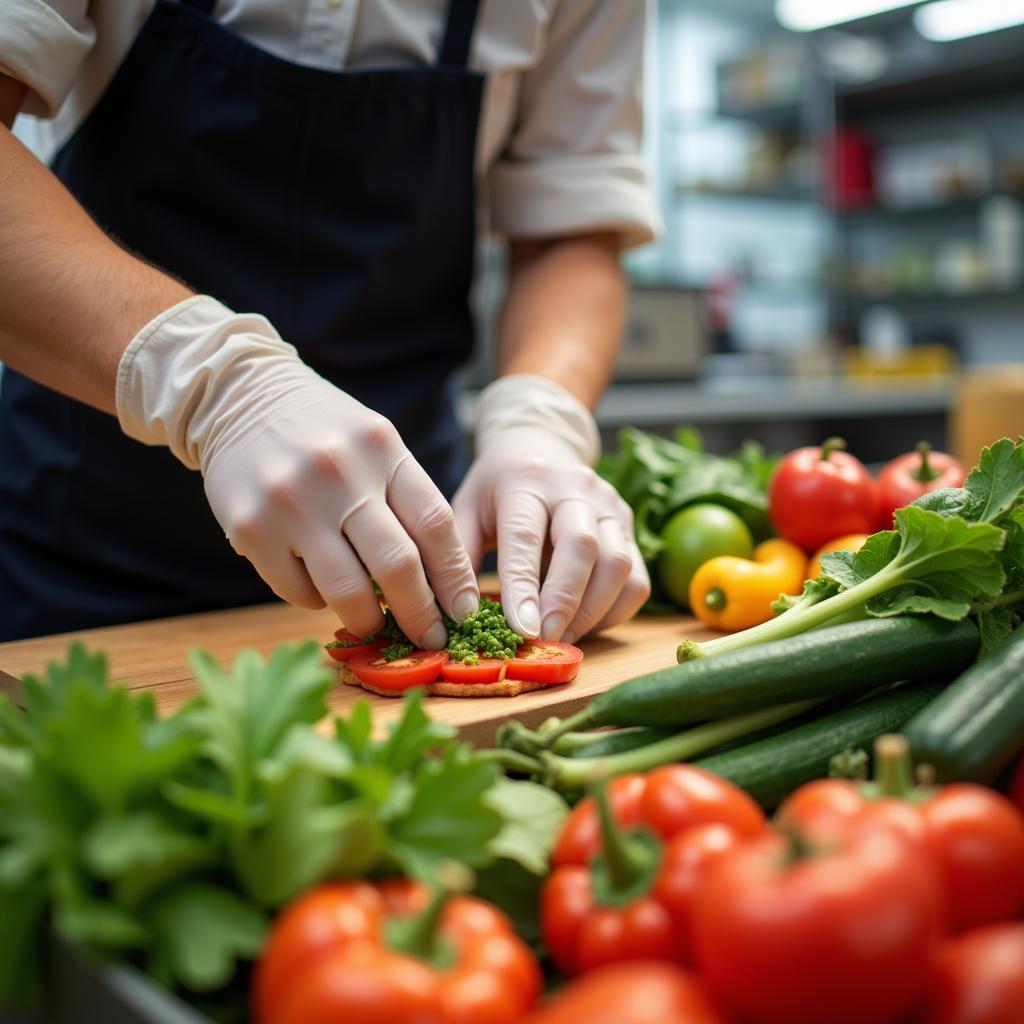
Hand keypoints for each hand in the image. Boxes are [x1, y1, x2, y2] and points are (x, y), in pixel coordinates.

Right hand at [116, 297, 478, 644]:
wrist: (240, 395)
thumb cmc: (325, 430)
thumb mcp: (375, 443)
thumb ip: (405, 498)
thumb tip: (439, 580)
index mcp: (382, 449)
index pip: (435, 524)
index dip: (456, 577)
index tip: (465, 611)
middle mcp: (339, 473)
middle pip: (397, 565)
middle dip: (422, 614)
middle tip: (431, 637)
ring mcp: (291, 502)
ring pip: (347, 590)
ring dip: (369, 620)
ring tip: (376, 625)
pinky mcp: (250, 528)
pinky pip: (297, 591)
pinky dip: (318, 602)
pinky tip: (322, 589)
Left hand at [454, 376, 648, 641]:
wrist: (542, 445)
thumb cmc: (497, 488)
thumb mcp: (466, 506)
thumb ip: (458, 554)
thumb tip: (458, 614)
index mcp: (525, 481)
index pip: (525, 536)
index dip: (524, 586)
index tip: (521, 630)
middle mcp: (575, 489)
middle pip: (582, 547)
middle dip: (564, 602)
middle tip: (544, 641)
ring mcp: (610, 506)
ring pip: (617, 565)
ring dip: (592, 612)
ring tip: (561, 637)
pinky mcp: (630, 527)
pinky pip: (636, 579)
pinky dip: (614, 612)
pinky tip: (585, 625)